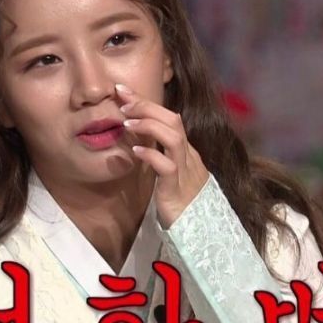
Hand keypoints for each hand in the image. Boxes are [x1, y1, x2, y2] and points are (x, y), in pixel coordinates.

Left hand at [115, 83, 209, 229]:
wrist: (199, 232)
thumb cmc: (179, 202)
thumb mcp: (168, 172)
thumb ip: (157, 154)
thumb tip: (135, 136)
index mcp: (186, 151)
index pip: (169, 118)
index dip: (147, 103)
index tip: (123, 91)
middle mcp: (188, 156)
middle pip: (173, 121)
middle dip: (148, 107)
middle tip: (123, 101)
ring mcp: (185, 171)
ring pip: (173, 138)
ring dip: (149, 126)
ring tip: (127, 123)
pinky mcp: (176, 188)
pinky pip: (167, 167)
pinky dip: (151, 155)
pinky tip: (135, 152)